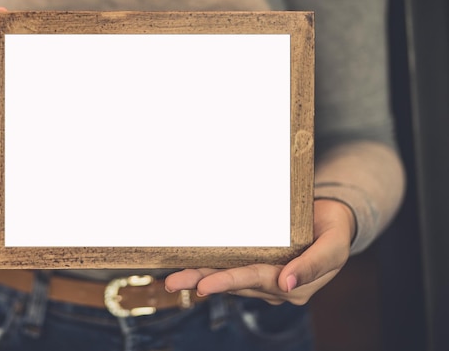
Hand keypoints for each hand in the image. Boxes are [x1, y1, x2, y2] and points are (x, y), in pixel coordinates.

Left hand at [164, 199, 356, 304]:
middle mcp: (273, 285)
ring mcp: (263, 277)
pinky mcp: (256, 264)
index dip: (228, 281)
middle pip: (234, 282)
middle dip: (202, 281)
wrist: (332, 219)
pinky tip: (189, 265)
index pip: (255, 281)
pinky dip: (209, 267)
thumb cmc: (334, 230)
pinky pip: (230, 267)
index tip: (205, 285)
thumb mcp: (334, 246)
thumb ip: (314, 264)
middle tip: (174, 282)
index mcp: (292, 286)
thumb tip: (285, 284)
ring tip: (172, 279)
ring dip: (199, 276)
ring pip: (227, 277)